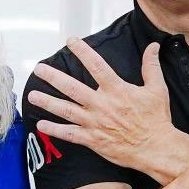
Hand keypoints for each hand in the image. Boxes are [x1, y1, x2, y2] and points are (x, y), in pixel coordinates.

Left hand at [27, 37, 178, 172]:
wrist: (156, 148)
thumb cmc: (156, 119)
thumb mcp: (157, 89)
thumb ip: (151, 66)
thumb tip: (152, 47)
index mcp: (117, 90)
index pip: (96, 66)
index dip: (82, 52)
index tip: (70, 40)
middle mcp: (102, 105)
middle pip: (72, 88)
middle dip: (53, 77)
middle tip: (38, 69)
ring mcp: (95, 123)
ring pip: (66, 110)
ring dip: (48, 102)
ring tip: (32, 95)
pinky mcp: (93, 140)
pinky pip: (70, 134)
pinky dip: (54, 130)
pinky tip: (41, 124)